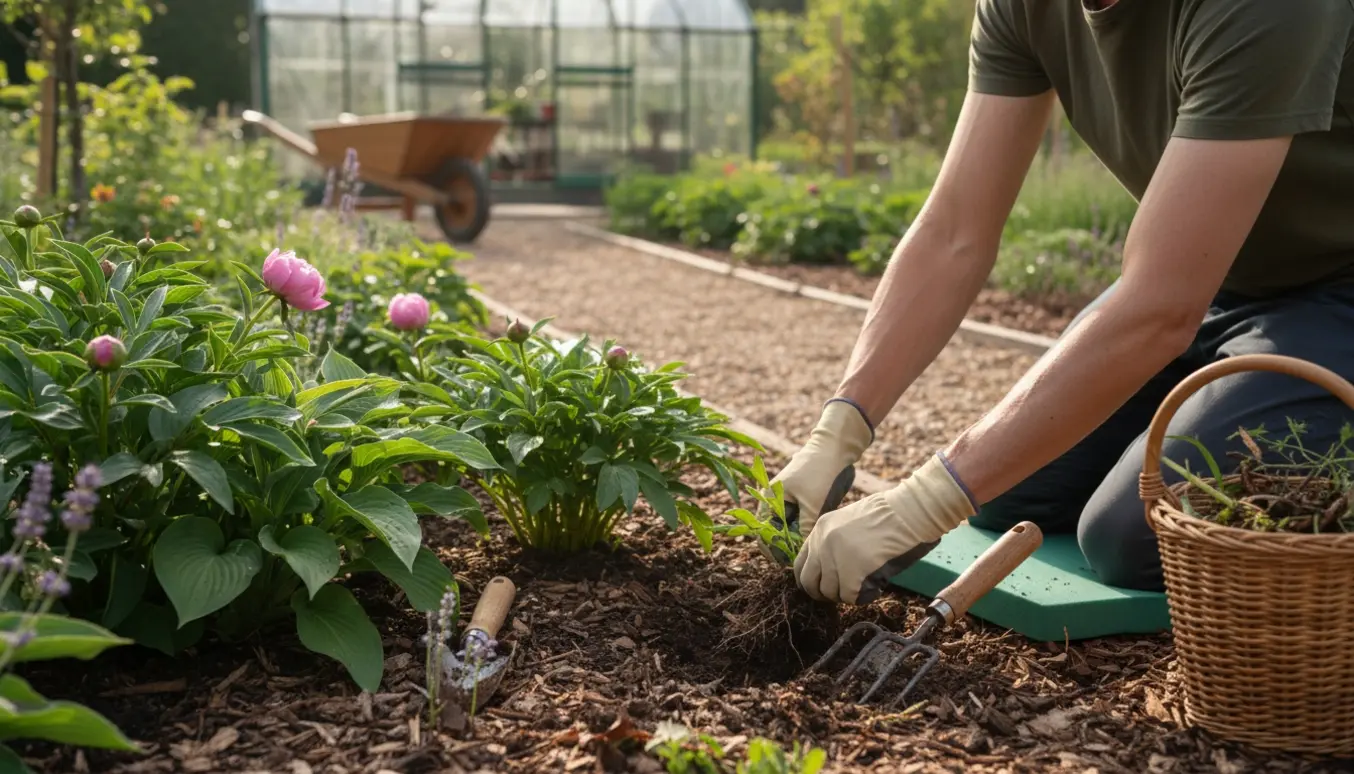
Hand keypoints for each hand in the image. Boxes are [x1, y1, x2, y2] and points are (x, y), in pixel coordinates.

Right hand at [759, 400, 872, 558]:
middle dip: (786, 544)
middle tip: (801, 557)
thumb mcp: (813, 504)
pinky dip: (806, 526)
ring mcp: (789, 497)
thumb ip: (805, 530)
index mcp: (770, 498)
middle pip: (775, 530)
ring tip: (810, 546)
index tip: (786, 561)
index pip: (761, 531)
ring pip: (789, 526)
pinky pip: (800, 518)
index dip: (772, 548)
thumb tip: (801, 552)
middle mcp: (775, 499)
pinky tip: (817, 532)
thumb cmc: (820, 472)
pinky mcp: (802, 496)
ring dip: (797, 536)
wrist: (835, 447)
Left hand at [794, 453, 975, 604]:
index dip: (810, 580)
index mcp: (819, 529)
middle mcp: (822, 544)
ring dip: (847, 593)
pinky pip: (851, 598)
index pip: (800, 564)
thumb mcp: (848, 522)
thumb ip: (833, 542)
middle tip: (842, 593)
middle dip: (824, 593)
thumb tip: (828, 571)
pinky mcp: (852, 574)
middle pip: (810, 583)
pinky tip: (876, 583)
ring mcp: (835, 559)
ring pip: (831, 593)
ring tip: (866, 581)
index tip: (821, 587)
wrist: (908, 513)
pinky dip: (865, 595)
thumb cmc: (888, 516)